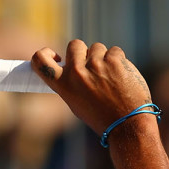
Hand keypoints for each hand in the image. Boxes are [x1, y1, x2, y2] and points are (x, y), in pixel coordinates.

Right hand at [31, 40, 153, 137]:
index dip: (45, 53)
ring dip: (102, 57)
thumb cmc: (101, 116)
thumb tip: (69, 64)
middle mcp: (77, 72)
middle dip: (83, 52)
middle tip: (92, 67)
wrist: (127, 124)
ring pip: (97, 48)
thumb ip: (70, 82)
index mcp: (63, 84)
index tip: (57, 57)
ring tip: (110, 77)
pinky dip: (118, 61)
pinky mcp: (115, 60)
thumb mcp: (76, 103)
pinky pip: (114, 51)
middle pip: (74, 45)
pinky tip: (121, 76)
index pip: (40, 60)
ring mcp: (97, 64)